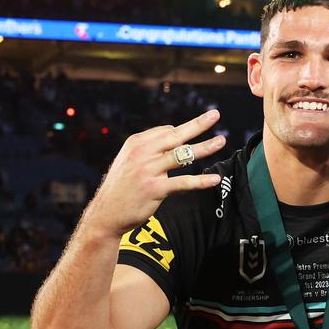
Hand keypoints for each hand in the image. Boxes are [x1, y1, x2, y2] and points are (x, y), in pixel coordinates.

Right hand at [85, 109, 226, 237]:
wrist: (106, 214)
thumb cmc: (122, 187)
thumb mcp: (128, 160)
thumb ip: (149, 148)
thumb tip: (171, 132)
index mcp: (136, 143)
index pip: (166, 131)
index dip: (182, 132)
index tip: (195, 130)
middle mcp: (142, 153)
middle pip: (176, 135)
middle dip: (198, 124)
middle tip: (215, 115)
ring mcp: (148, 170)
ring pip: (183, 155)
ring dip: (205, 147)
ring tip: (221, 141)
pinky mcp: (155, 189)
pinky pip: (183, 182)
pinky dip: (201, 181)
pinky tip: (214, 179)